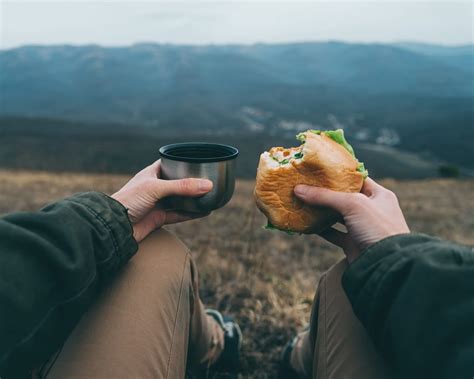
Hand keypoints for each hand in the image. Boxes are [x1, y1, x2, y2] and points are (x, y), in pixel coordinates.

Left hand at [112, 160, 212, 242]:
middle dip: (192, 183)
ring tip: (212, 196)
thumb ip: (182, 187)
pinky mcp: (159, 218)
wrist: (114, 227)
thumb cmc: (128, 201)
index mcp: (151, 173)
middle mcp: (155, 187)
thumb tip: (208, 185)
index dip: (182, 161)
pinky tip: (205, 211)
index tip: (199, 160)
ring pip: (180, 200)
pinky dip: (192, 213)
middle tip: (210, 180)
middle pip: (178, 183)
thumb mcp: (156, 188)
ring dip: (194, 199)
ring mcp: (157, 203)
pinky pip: (179, 214)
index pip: (169, 163)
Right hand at [294, 178, 409, 262]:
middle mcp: (371, 210)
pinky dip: (321, 229)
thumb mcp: (352, 205)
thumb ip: (325, 196)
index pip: (357, 179)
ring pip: (337, 215)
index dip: (339, 174)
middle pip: (344, 197)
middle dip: (325, 192)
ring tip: (303, 201)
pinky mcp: (352, 243)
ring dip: (321, 210)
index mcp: (379, 195)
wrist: (386, 264)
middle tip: (306, 184)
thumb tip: (298, 189)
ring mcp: (361, 227)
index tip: (320, 170)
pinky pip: (333, 233)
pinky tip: (306, 223)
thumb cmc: (376, 228)